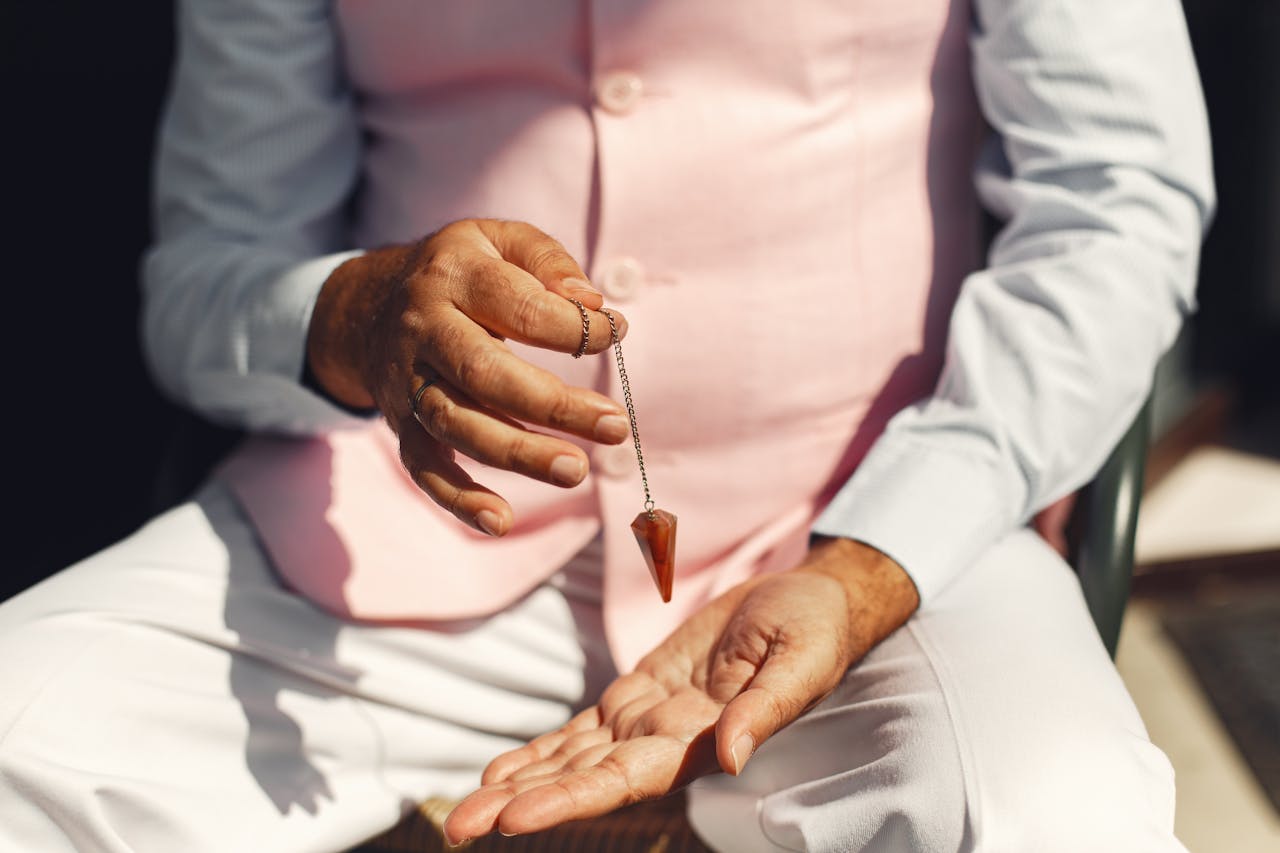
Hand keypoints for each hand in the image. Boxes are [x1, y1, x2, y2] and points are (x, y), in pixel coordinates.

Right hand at [306, 219, 629, 535]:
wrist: (368, 306)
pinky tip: (501, 521)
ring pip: (459, 426)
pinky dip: (458, 500)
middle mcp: (423, 330)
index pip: (520, 307)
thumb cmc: (460, 271)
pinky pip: (425, 469)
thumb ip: (549, 262)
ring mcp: (407, 383)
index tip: (616, 334)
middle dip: (554, 406)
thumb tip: (592, 306)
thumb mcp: (499, 239)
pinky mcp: (401, 425)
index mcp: (454, 276)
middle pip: (486, 374)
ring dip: (519, 454)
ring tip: (576, 470)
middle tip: (615, 426)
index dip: (574, 327)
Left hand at [443, 538, 919, 843]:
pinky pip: (580, 730)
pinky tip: (499, 773)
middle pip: (582, 780)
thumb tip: (730, 755)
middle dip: (520, 804)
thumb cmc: (811, 630)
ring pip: (571, 760)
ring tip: (461, 812)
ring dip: (517, 785)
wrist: (806, 600)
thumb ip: (765, 709)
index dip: (567, 799)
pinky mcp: (638, 694)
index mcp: (700, 741)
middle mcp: (665, 742)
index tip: (512, 817)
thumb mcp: (799, 660)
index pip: (623, 780)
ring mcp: (647, 721)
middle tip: (457, 827)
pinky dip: (540, 751)